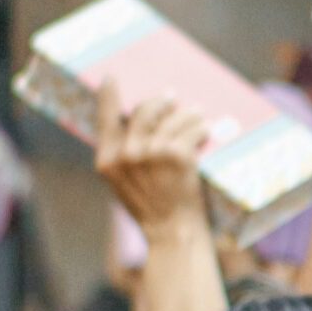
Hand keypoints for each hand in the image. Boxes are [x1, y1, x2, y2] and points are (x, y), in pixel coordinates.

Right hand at [93, 83, 208, 234]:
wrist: (171, 232)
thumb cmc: (149, 208)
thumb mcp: (121, 184)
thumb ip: (122, 156)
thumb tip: (135, 121)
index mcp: (107, 160)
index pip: (105, 119)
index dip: (109, 96)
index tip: (111, 78)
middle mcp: (127, 154)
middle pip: (145, 111)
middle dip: (161, 102)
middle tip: (171, 98)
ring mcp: (153, 154)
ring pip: (172, 117)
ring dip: (187, 113)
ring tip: (196, 113)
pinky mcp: (178, 156)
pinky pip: (192, 130)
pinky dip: (201, 127)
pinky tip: (206, 127)